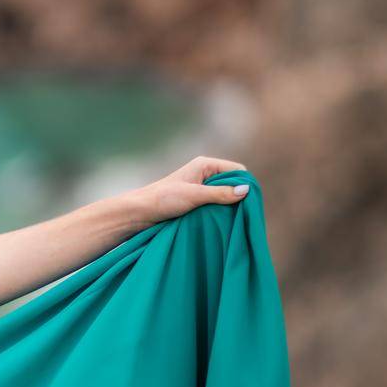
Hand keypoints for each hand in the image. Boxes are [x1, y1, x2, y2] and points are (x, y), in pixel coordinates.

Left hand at [131, 156, 250, 225]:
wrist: (139, 213)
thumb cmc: (163, 199)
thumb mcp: (195, 195)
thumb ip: (220, 193)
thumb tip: (246, 191)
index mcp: (205, 165)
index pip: (237, 171)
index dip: (244, 184)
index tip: (247, 202)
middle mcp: (205, 174)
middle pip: (233, 183)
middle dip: (237, 196)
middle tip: (242, 213)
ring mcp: (201, 188)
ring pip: (225, 195)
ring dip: (228, 206)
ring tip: (230, 218)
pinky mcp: (196, 201)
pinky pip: (216, 204)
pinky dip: (220, 211)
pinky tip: (221, 221)